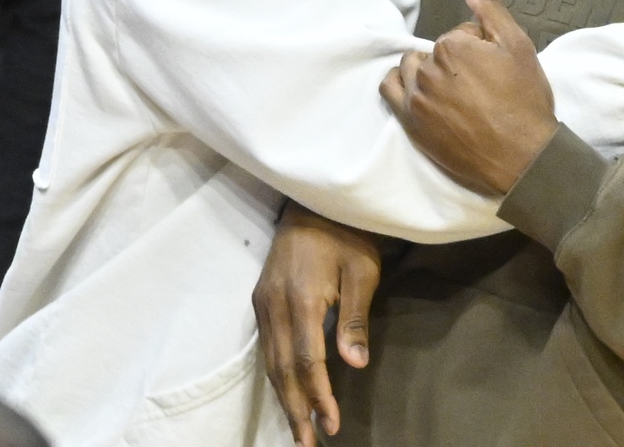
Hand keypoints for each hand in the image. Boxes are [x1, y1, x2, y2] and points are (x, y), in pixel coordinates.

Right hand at [253, 204, 381, 445]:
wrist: (313, 201)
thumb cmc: (347, 233)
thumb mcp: (362, 271)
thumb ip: (355, 319)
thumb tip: (356, 364)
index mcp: (301, 299)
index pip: (308, 361)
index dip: (319, 396)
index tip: (330, 426)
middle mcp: (274, 305)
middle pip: (282, 369)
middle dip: (295, 409)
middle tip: (307, 444)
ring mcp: (263, 302)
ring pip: (270, 362)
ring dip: (284, 397)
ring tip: (297, 429)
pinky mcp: (261, 299)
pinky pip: (267, 347)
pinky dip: (277, 375)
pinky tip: (287, 392)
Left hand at [379, 0, 557, 196]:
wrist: (522, 157)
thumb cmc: (525, 100)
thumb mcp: (518, 46)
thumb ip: (489, 7)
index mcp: (453, 45)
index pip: (461, 34)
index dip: (481, 48)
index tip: (495, 69)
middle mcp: (428, 69)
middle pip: (436, 51)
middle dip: (454, 60)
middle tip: (479, 83)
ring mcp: (416, 97)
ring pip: (413, 67)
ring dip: (429, 72)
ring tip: (456, 91)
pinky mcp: (410, 122)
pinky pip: (390, 90)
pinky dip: (402, 84)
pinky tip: (421, 91)